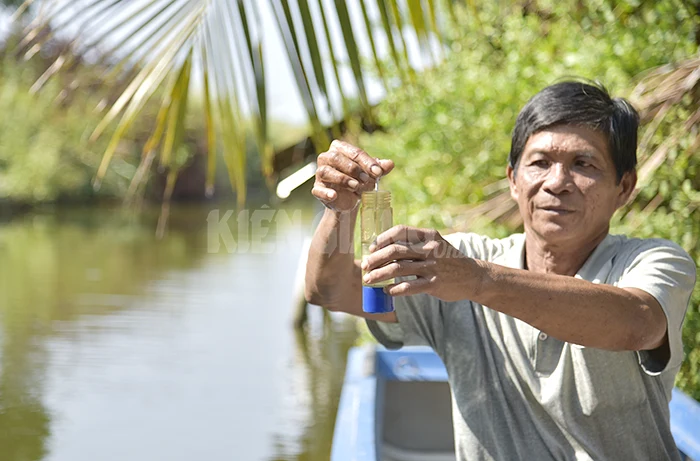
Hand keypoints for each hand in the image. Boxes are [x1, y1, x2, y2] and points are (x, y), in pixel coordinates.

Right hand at [312, 140, 394, 211]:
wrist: (349, 200)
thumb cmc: (359, 180)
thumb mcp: (371, 174)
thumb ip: (379, 168)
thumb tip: (390, 164)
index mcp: (340, 149)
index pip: (353, 152)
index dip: (367, 162)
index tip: (378, 172)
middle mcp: (326, 158)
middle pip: (336, 158)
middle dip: (353, 168)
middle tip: (366, 179)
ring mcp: (320, 174)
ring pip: (326, 171)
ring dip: (342, 179)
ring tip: (355, 186)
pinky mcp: (317, 189)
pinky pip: (318, 189)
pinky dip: (325, 192)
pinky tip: (334, 195)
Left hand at [360, 225, 480, 301]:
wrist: (473, 276)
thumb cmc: (448, 260)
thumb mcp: (435, 244)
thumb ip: (415, 244)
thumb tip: (384, 249)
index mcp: (429, 235)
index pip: (400, 231)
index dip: (382, 239)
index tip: (371, 248)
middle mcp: (430, 249)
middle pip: (395, 250)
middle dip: (375, 258)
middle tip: (364, 265)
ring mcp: (432, 267)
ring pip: (398, 269)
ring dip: (379, 275)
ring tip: (368, 280)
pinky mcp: (433, 284)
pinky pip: (408, 286)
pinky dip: (394, 289)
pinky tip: (387, 291)